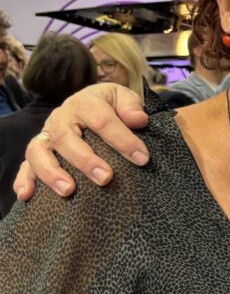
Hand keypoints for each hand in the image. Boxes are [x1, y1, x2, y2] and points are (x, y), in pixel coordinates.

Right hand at [14, 83, 149, 200]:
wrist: (91, 104)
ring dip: (52, 173)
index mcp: (84, 103)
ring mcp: (46, 136)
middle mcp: (60, 118)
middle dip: (85, 160)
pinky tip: (27, 195)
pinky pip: (25, 165)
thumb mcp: (123, 98)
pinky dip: (23, 180)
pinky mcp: (37, 152)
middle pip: (65, 138)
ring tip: (69, 191)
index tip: (142, 159)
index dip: (123, 140)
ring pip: (39, 152)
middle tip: (106, 178)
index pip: (102, 121)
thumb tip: (139, 120)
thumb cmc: (110, 105)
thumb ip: (131, 106)